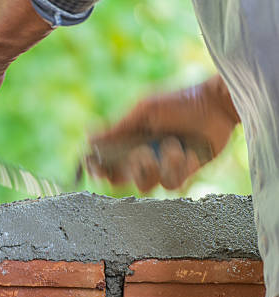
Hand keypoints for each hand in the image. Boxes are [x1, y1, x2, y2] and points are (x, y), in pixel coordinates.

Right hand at [87, 75, 240, 191]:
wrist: (217, 106)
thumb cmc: (180, 102)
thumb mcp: (144, 110)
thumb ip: (117, 127)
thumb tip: (88, 135)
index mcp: (128, 140)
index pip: (104, 161)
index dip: (97, 168)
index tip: (96, 168)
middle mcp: (141, 156)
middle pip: (119, 180)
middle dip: (127, 171)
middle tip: (143, 154)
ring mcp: (161, 167)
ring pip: (144, 185)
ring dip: (157, 167)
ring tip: (172, 146)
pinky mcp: (182, 174)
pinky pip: (170, 184)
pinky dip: (177, 168)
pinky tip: (186, 151)